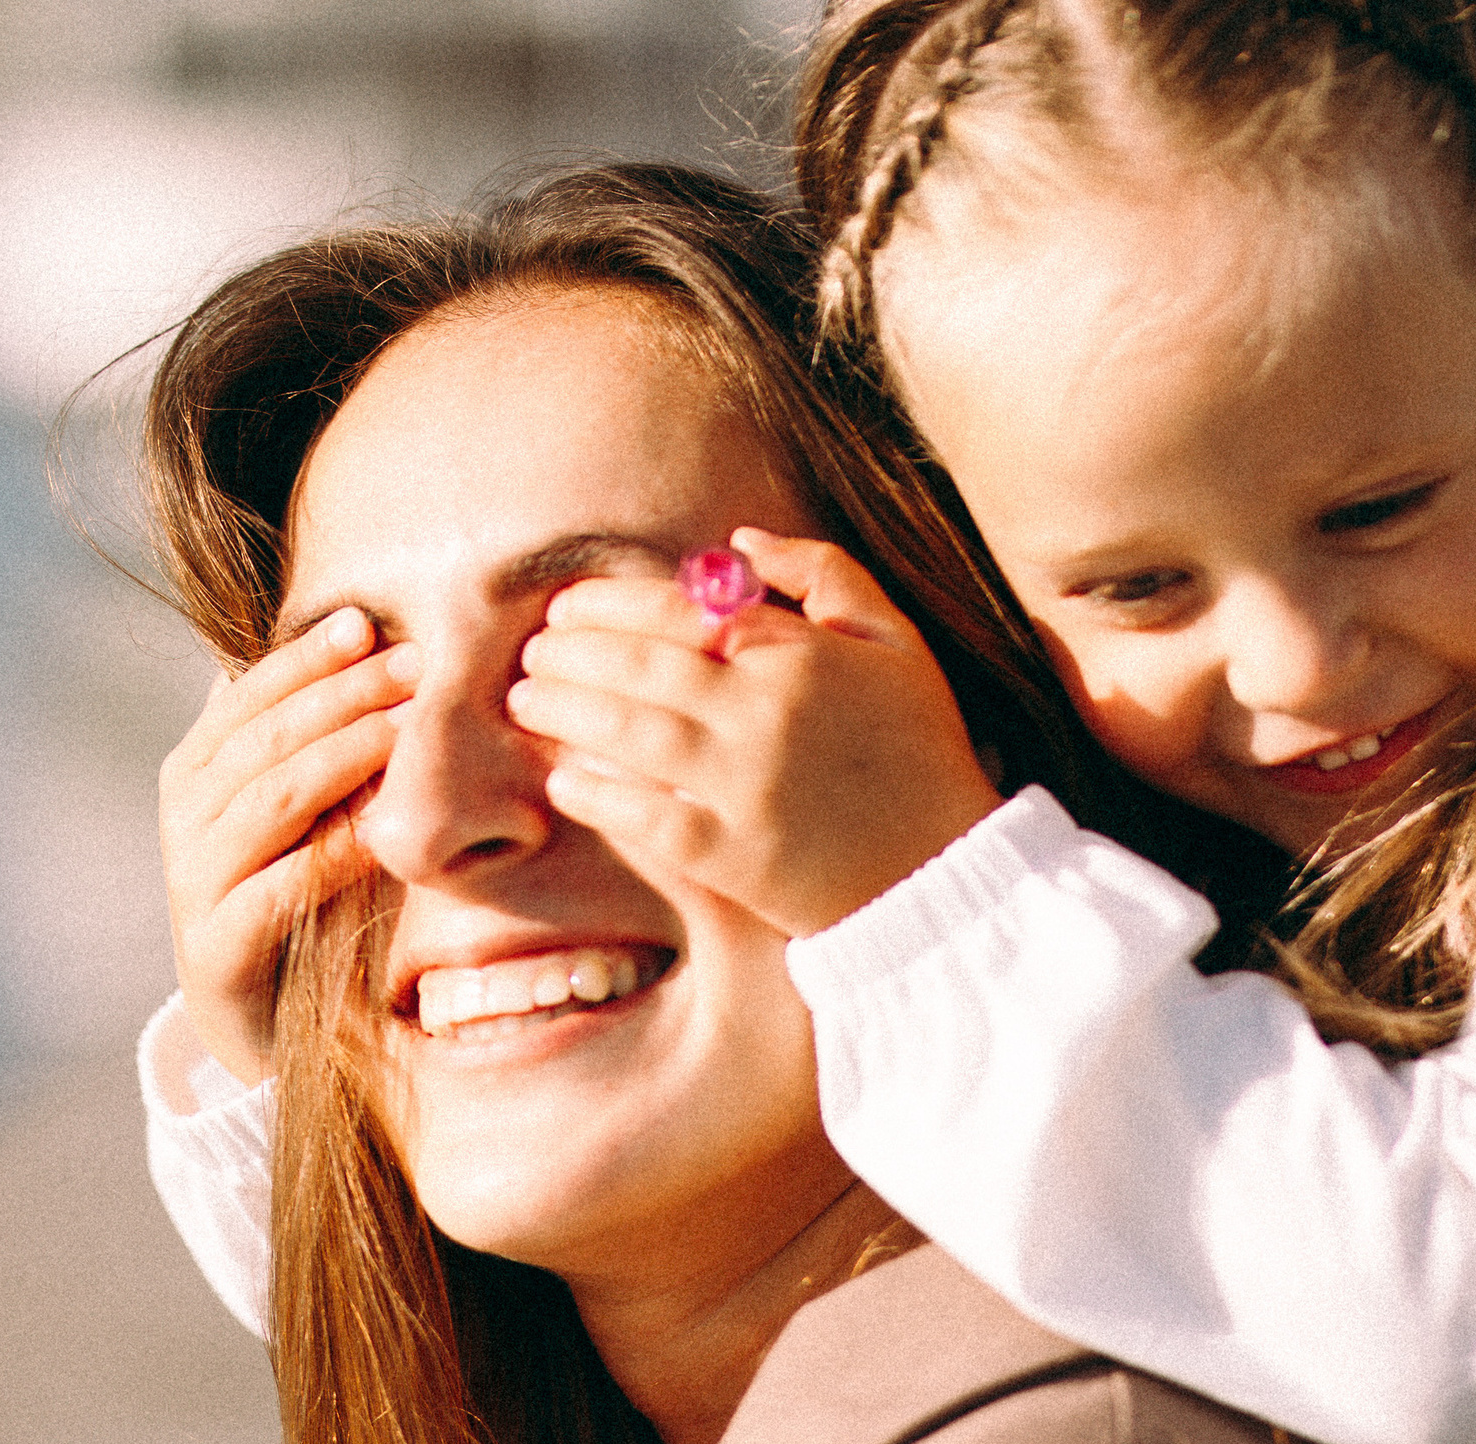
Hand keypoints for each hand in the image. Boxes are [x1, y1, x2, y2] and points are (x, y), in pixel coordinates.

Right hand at [158, 607, 419, 1080]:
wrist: (264, 1018)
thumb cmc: (300, 894)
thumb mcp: (308, 809)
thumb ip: (316, 739)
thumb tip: (363, 638)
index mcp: (198, 772)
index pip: (249, 696)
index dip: (306, 658)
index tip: (369, 623)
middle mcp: (186, 819)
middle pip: (266, 741)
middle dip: (342, 696)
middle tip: (413, 667)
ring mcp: (195, 885)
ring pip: (270, 803)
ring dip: (342, 759)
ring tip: (409, 732)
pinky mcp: (217, 951)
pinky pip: (275, 890)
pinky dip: (328, 856)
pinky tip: (382, 833)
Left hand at [510, 527, 1003, 937]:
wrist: (949, 871)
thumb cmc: (922, 751)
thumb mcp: (897, 642)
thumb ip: (826, 573)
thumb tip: (738, 538)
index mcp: (800, 653)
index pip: (678, 608)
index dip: (608, 602)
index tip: (568, 607)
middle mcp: (764, 712)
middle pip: (636, 665)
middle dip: (566, 653)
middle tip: (530, 653)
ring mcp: (744, 787)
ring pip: (625, 733)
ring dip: (561, 712)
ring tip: (525, 703)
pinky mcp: (732, 858)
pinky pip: (641, 817)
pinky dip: (594, 793)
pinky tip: (564, 779)